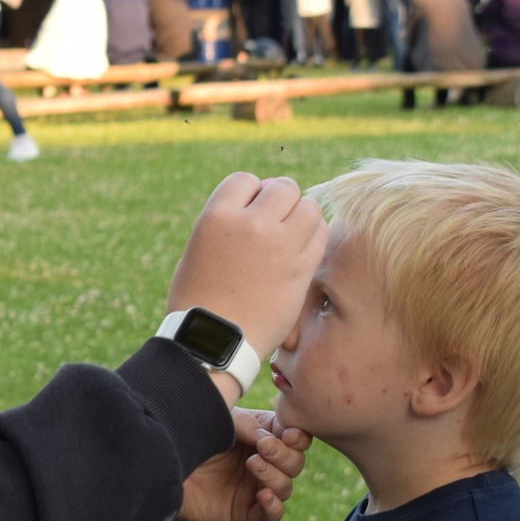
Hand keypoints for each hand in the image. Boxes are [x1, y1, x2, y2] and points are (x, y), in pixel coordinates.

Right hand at [168, 174, 328, 359]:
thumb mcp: (198, 249)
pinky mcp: (301, 269)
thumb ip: (227, 222)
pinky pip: (321, 236)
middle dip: (280, 200)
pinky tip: (302, 250)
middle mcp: (250, 224)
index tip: (248, 213)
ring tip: (291, 234)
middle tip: (274, 222)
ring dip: (302, 216)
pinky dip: (315, 237)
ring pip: (309, 207)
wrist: (213, 341)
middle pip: (283, 187)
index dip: (250, 193)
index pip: (245, 180)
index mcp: (217, 216)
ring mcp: (279, 246)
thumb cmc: (199, 298)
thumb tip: (261, 201)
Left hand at [179, 409, 310, 520]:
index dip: (297, 437)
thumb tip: (270, 438)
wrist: (161, 465)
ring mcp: (256, 490)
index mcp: (264, 438)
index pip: (295, 438)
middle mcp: (266, 465)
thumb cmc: (192, 438)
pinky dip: (273, 506)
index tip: (287, 434)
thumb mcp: (222, 422)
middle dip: (284, 455)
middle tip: (263, 447)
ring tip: (252, 464)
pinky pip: (271, 515)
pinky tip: (263, 494)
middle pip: (295, 463)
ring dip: (274, 475)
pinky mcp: (245, 514)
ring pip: (285, 487)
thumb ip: (249, 426)